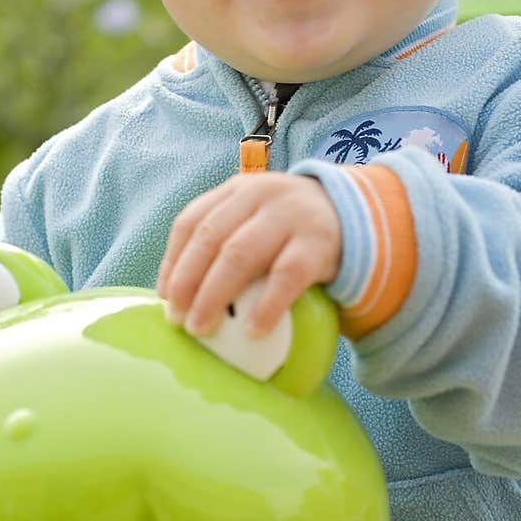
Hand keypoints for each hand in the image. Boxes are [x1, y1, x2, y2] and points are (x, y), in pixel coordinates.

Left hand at [157, 172, 340, 337]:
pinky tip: (253, 330)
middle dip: (187, 281)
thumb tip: (178, 294)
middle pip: (211, 238)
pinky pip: (286, 276)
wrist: (355, 217)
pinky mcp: (318, 244)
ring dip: (214, 295)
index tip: (164, 296)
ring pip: (240, 255)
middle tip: (177, 319)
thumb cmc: (290, 230)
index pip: (192, 221)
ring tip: (202, 328)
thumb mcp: (256, 218)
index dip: (172, 260)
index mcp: (237, 190)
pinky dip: (266, 305)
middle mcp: (260, 195)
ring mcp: (290, 217)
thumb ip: (225, 239)